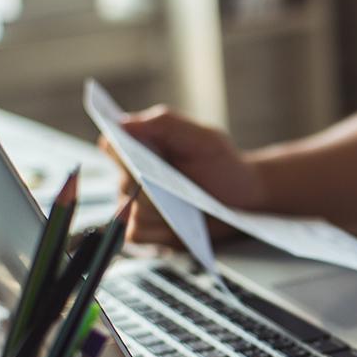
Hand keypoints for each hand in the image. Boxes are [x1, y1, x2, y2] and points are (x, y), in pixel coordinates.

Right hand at [98, 105, 262, 244]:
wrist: (245, 196)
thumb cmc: (222, 163)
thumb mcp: (202, 137)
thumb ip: (164, 123)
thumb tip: (122, 123)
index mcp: (141, 148)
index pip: (111, 146)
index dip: (118, 150)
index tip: (135, 155)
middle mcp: (133, 177)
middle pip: (122, 183)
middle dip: (144, 184)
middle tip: (168, 184)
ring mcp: (139, 206)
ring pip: (128, 211)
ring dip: (153, 209)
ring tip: (181, 204)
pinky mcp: (151, 231)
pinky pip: (137, 233)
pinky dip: (155, 231)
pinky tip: (177, 224)